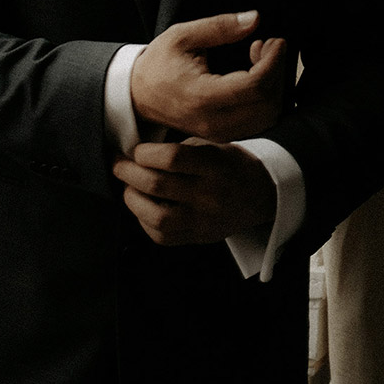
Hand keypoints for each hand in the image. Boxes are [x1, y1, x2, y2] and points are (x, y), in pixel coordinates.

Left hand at [112, 139, 275, 245]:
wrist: (263, 195)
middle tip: (120, 165)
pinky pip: (162, 236)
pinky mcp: (199, 237)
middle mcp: (209, 195)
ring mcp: (204, 220)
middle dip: (128, 172)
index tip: (136, 150)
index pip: (172, 158)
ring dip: (133, 199)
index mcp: (215, 166)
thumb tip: (139, 153)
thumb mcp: (214, 146)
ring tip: (129, 188)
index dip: (145, 152)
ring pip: (157, 217)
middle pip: (158, 185)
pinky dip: (144, 220)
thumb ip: (180, 149)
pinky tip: (143, 207)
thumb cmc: (232, 165)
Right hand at [129, 11, 285, 140]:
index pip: (255, 85)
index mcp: (202, 95)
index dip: (274, 62)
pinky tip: (254, 77)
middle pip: (268, 103)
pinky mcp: (223, 135)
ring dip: (274, 86)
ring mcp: (219, 133)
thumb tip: (254, 18)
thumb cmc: (158, 63)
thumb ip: (219, 26)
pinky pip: (259, 122)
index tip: (276, 41)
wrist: (137, 95)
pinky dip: (266, 99)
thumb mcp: (182, 35)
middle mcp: (213, 120)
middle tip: (268, 46)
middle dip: (277, 72)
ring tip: (259, 59)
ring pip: (268, 116)